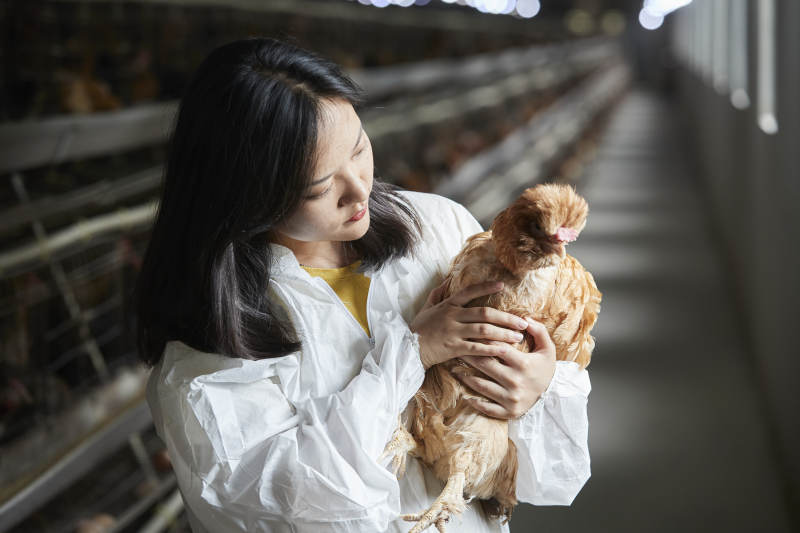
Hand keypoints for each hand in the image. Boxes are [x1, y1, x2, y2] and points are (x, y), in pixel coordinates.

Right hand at [410, 280, 530, 369]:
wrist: (406, 349)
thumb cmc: (418, 329)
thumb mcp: (426, 308)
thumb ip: (438, 293)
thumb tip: (448, 279)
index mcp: (448, 304)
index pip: (469, 292)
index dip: (486, 287)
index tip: (502, 285)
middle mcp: (452, 316)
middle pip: (484, 314)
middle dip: (506, 318)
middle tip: (522, 322)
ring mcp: (453, 332)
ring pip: (484, 330)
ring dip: (503, 333)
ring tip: (518, 337)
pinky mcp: (453, 348)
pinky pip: (476, 348)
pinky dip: (491, 349)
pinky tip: (505, 351)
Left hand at [454, 318, 555, 418]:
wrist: (553, 398)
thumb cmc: (545, 369)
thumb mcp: (548, 348)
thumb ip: (538, 331)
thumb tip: (524, 318)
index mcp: (524, 364)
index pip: (499, 348)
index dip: (483, 340)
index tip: (470, 333)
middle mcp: (515, 381)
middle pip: (485, 365)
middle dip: (468, 355)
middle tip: (455, 347)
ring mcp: (510, 398)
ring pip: (481, 385)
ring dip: (464, 376)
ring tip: (453, 367)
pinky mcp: (508, 412)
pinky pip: (487, 408)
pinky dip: (474, 402)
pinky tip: (464, 394)